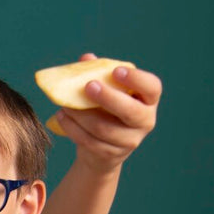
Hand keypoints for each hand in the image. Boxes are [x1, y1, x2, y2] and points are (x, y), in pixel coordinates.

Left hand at [51, 53, 161, 172]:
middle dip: (108, 98)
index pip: (152, 87)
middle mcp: (145, 121)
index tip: (117, 71)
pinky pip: (89, 141)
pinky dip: (72, 128)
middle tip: (88, 86)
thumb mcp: (106, 91)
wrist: (101, 151)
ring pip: (103, 128)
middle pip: (130, 111)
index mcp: (148, 100)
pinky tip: (61, 117)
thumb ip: (98, 73)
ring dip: (81, 115)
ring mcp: (130, 141)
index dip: (136, 79)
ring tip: (65, 103)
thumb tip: (86, 58)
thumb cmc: (105, 111)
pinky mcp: (111, 155)